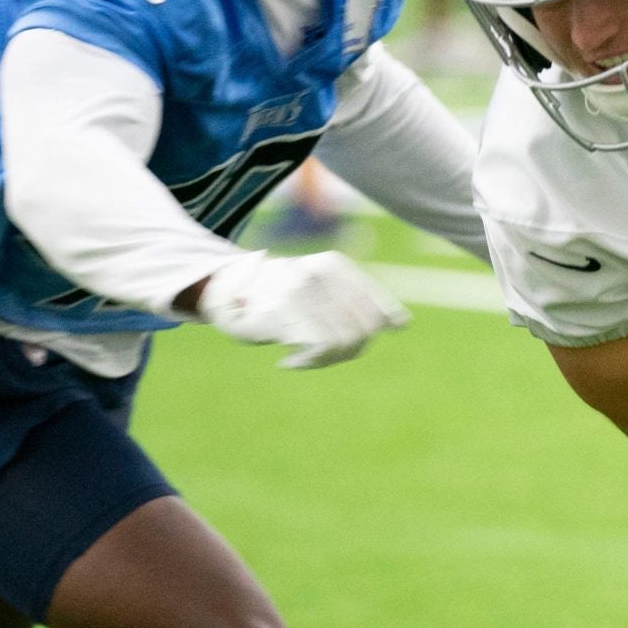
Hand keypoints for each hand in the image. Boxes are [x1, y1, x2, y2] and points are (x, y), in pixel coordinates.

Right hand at [197, 251, 410, 368]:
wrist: (224, 292)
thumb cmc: (278, 295)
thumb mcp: (322, 288)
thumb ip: (360, 301)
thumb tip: (402, 324)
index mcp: (335, 265)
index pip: (379, 312)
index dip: (370, 336)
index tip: (347, 343)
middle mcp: (321, 271)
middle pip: (365, 331)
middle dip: (348, 351)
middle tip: (320, 354)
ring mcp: (302, 289)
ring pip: (346, 341)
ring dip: (325, 359)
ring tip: (305, 357)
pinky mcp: (284, 310)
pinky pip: (321, 347)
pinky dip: (308, 362)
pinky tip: (289, 362)